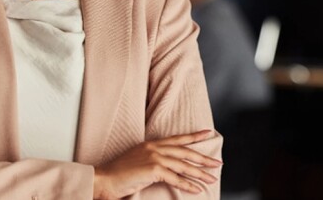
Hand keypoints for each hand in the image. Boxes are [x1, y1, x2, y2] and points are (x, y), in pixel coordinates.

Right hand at [93, 130, 220, 198]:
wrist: (104, 179)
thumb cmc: (119, 173)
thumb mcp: (139, 160)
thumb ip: (153, 159)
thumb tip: (168, 166)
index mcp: (152, 143)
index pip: (178, 138)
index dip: (194, 136)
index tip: (208, 132)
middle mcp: (155, 147)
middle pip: (185, 152)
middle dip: (203, 158)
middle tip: (217, 163)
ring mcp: (155, 157)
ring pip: (184, 165)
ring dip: (200, 174)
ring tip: (211, 178)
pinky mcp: (153, 169)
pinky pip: (176, 178)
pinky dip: (188, 185)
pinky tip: (197, 189)